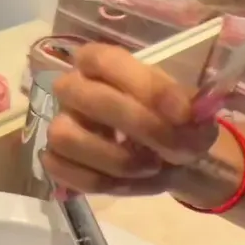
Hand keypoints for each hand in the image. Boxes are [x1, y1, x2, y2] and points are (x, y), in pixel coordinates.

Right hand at [42, 43, 219, 196]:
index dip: (144, 86)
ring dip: (117, 160)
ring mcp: (59, 124)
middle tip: (176, 148)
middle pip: (86, 96)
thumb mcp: (188, 110)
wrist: (164, 154)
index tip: (183, 113)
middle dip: (138, 125)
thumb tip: (184, 119)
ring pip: (66, 137)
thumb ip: (188, 110)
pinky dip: (104, 183)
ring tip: (152, 167)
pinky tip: (132, 183)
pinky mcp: (55, 159)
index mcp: (100, 64)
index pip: (105, 60)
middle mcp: (72, 88)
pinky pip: (64, 171)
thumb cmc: (169, 120)